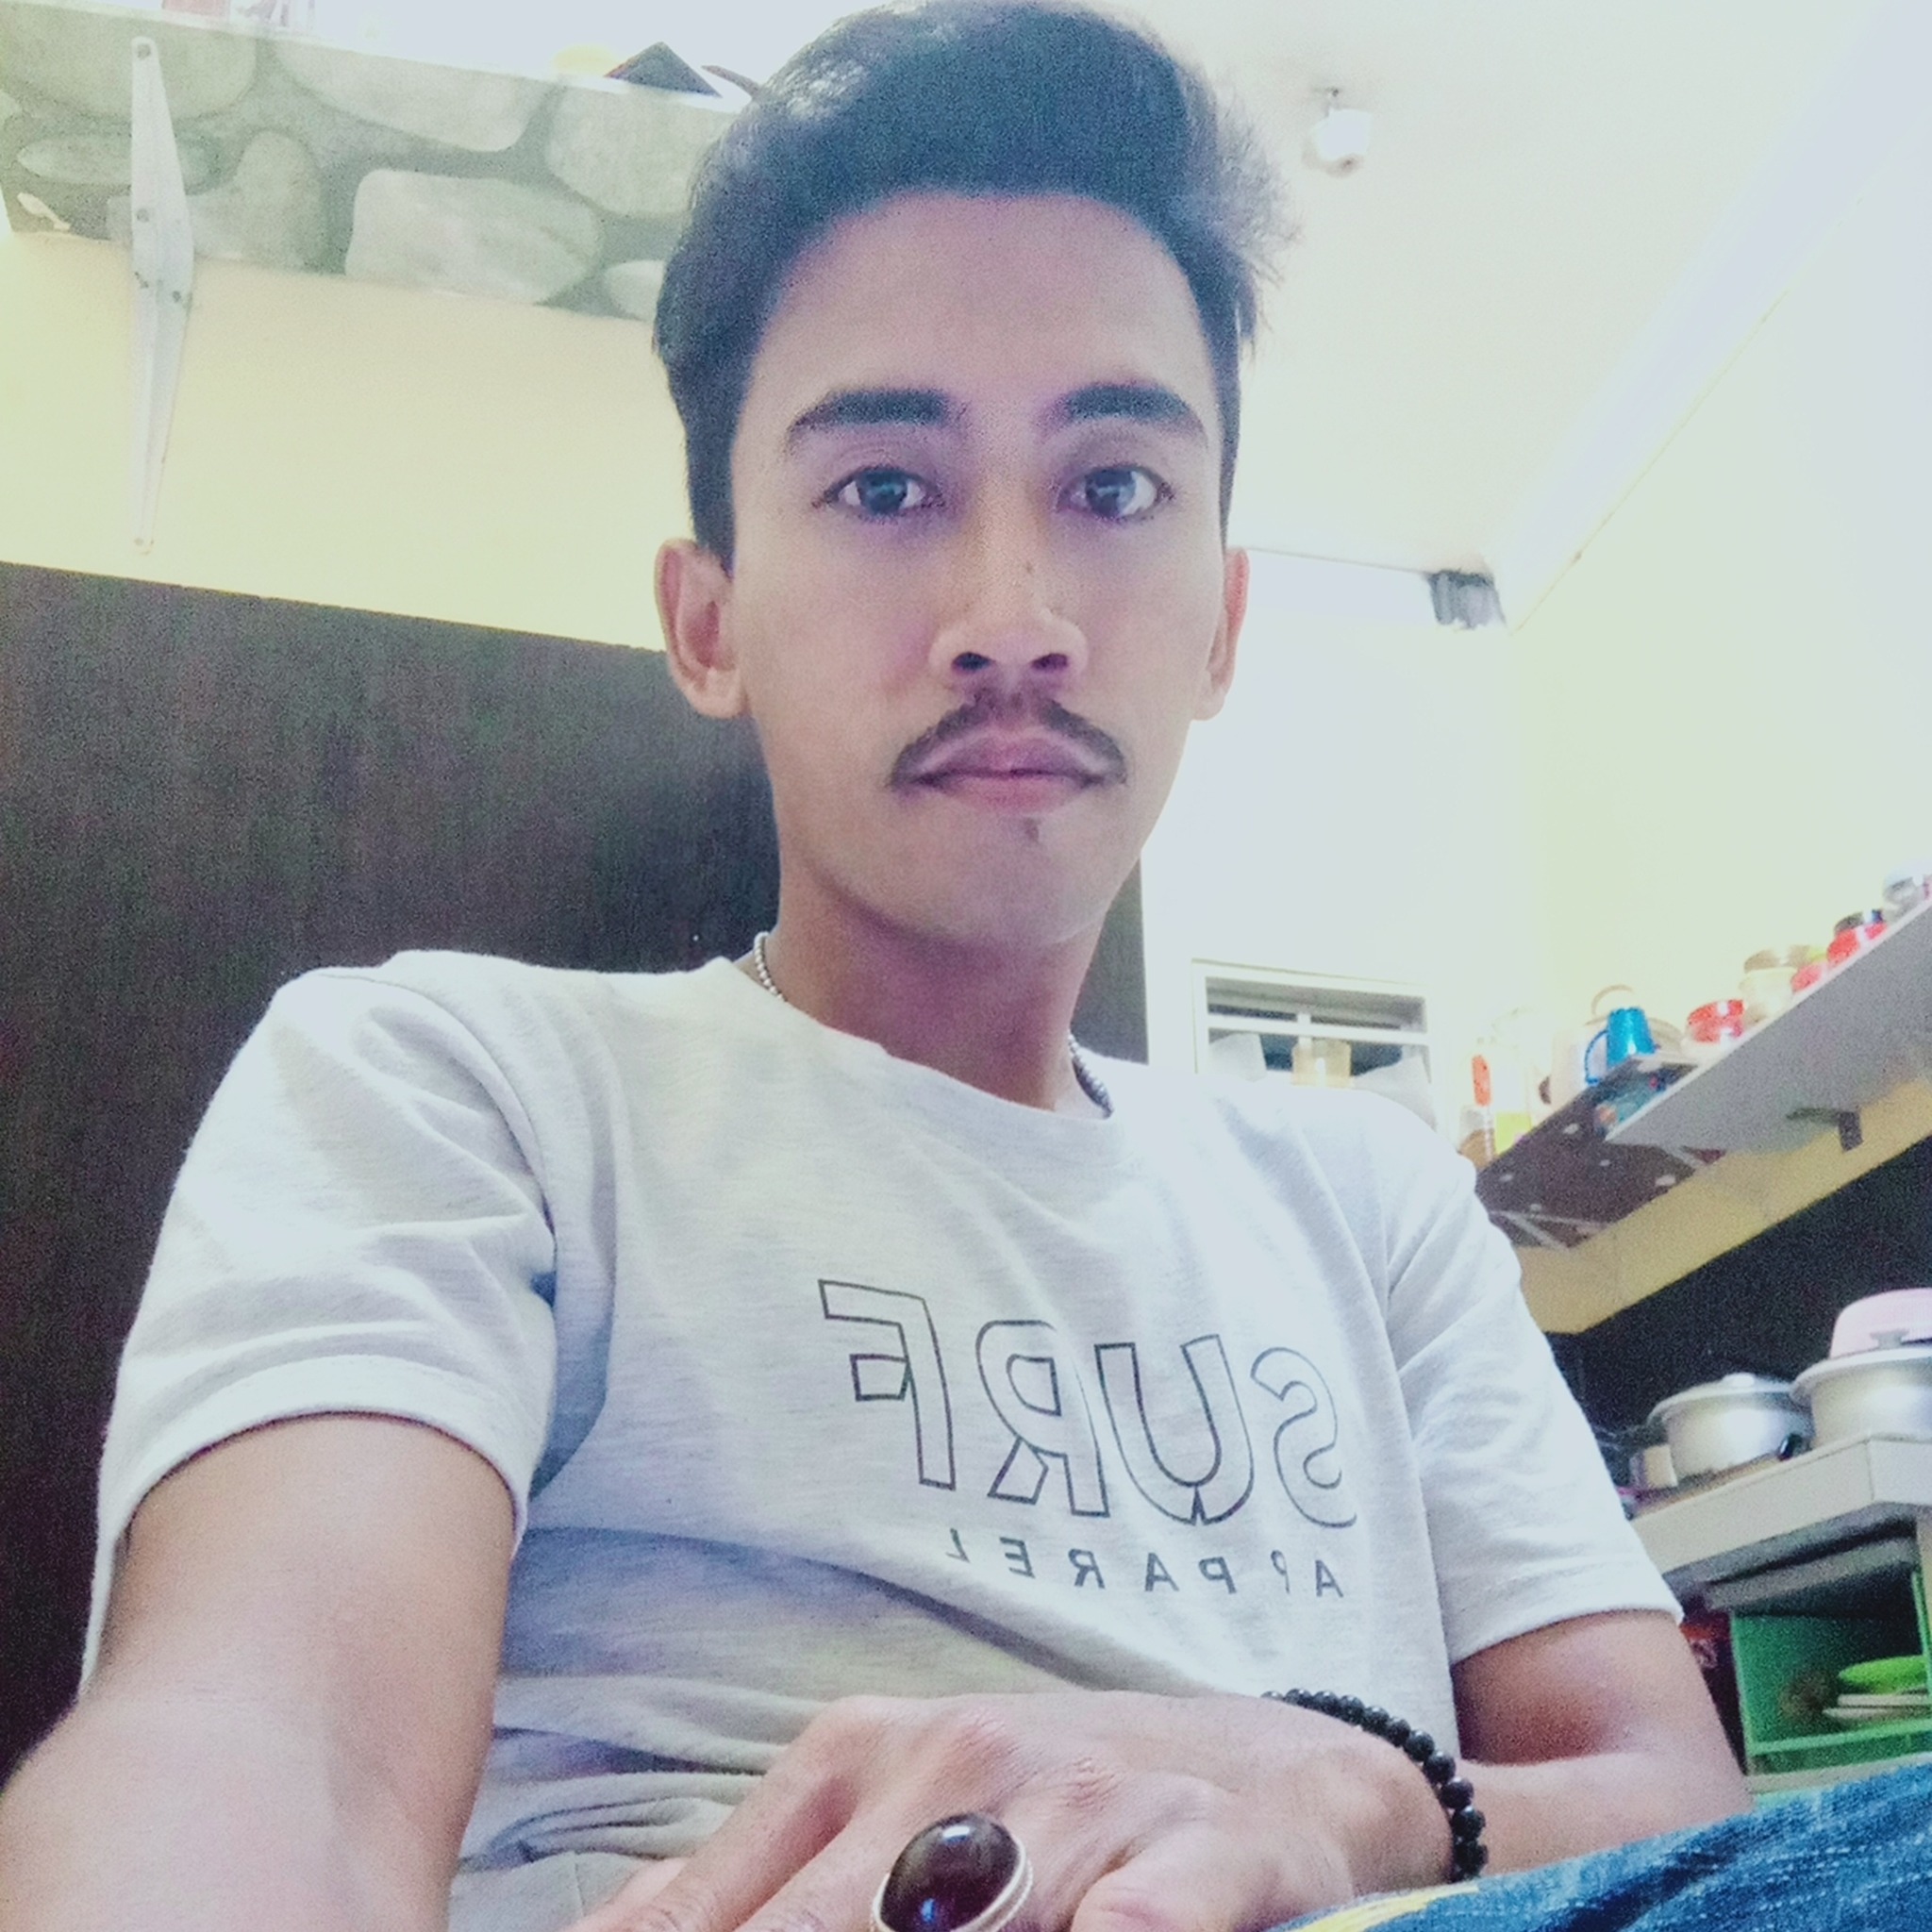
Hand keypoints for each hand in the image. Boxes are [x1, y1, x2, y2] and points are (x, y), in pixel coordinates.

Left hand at [569, 1690, 1450, 1931]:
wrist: (1280, 1760)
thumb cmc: (1056, 1807)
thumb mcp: (892, 1810)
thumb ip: (750, 1881)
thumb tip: (613, 1930)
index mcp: (862, 1756)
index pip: (721, 1911)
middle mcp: (961, 1766)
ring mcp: (1084, 1805)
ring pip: (965, 1925)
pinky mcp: (1209, 1846)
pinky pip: (1148, 1914)